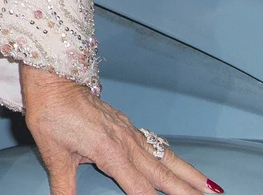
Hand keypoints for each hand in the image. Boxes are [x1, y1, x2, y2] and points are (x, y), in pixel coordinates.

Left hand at [21, 65, 218, 194]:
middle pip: (164, 174)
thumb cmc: (51, 114)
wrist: (54, 79)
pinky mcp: (126, 125)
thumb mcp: (54, 155)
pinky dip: (174, 157)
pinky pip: (157, 144)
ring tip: (211, 188)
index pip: (141, 189)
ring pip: (166, 157)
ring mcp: (129, 133)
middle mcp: (127, 143)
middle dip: (188, 191)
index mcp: (111, 153)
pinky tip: (180, 164)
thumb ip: (64, 186)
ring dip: (190, 174)